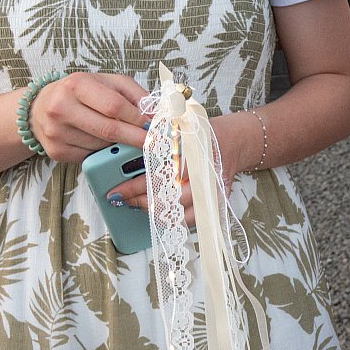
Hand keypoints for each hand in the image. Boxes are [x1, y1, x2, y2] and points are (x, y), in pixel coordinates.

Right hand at [27, 72, 149, 162]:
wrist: (40, 107)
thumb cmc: (81, 92)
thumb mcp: (108, 82)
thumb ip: (135, 94)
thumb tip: (156, 115)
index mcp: (77, 85)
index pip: (114, 105)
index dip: (137, 118)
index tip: (154, 126)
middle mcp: (61, 108)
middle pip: (108, 130)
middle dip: (135, 138)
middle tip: (153, 142)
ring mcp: (56, 132)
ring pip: (102, 146)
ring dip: (119, 144)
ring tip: (121, 135)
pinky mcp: (56, 151)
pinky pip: (90, 156)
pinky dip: (103, 152)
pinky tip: (100, 141)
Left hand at [102, 116, 248, 228]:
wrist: (233, 141)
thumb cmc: (203, 135)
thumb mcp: (178, 129)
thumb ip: (157, 142)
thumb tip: (127, 155)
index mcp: (192, 156)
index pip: (158, 178)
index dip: (134, 187)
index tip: (116, 191)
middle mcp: (203, 177)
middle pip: (166, 200)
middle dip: (140, 201)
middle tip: (123, 199)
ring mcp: (211, 193)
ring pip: (178, 214)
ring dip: (154, 212)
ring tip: (138, 205)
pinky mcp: (216, 203)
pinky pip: (192, 220)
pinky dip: (174, 219)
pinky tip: (160, 213)